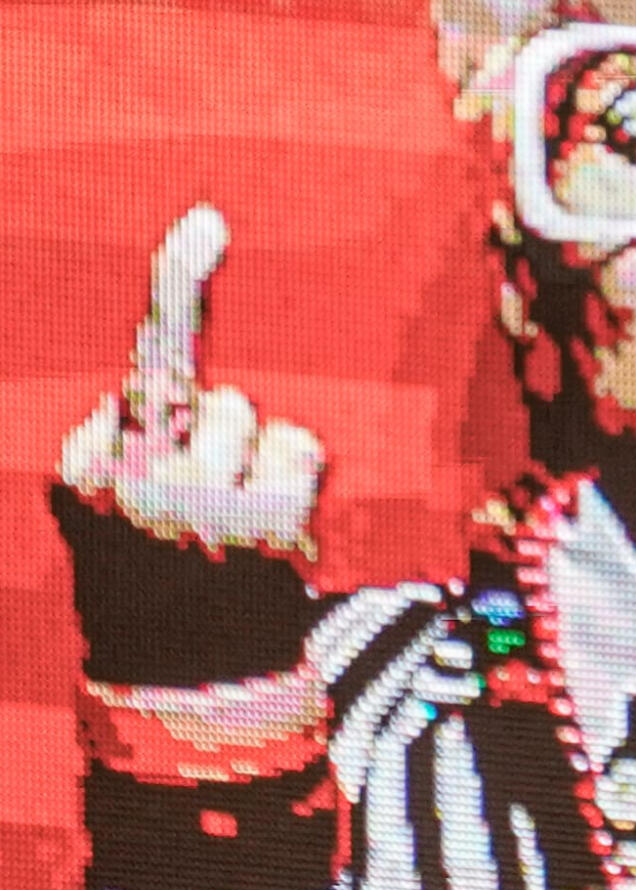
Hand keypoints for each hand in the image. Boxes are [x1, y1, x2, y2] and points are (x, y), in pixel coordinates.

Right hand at [56, 206, 322, 555]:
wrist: (183, 668)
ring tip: (232, 513)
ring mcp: (197, 504)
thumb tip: (182, 278)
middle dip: (215, 424)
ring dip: (252, 453)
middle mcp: (133, 482)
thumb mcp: (121, 481)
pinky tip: (270, 521)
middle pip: (206, 389)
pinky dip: (294, 472)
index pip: (147, 360)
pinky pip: (295, 449)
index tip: (208, 221)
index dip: (181, 280)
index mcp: (87, 467)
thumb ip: (139, 404)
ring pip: (244, 416)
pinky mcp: (261, 523)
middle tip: (201, 494)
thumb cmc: (158, 553)